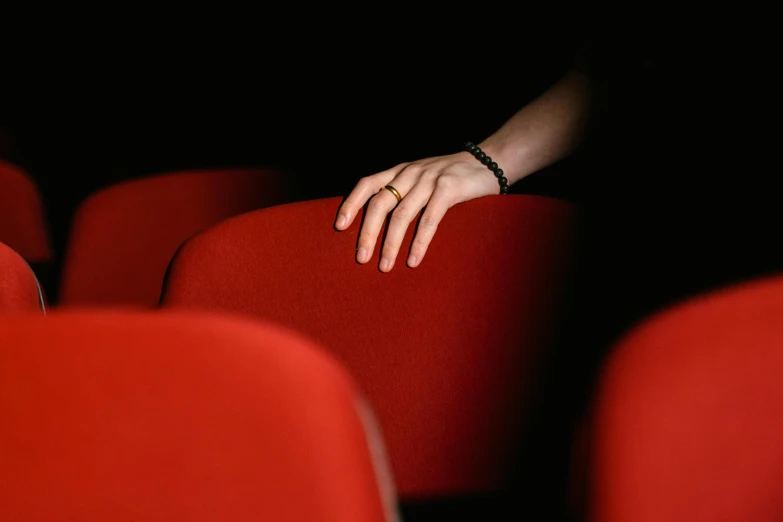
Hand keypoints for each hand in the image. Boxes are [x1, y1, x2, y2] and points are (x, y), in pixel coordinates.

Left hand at [335, 151, 499, 271]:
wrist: (488, 161)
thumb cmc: (452, 177)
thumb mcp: (422, 177)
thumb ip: (404, 191)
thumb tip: (379, 222)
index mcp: (400, 171)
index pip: (368, 184)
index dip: (351, 204)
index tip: (339, 226)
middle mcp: (410, 173)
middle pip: (380, 203)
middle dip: (368, 232)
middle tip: (361, 258)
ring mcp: (429, 180)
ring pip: (402, 214)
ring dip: (390, 243)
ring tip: (385, 266)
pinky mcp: (449, 189)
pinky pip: (429, 219)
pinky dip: (419, 242)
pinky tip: (413, 260)